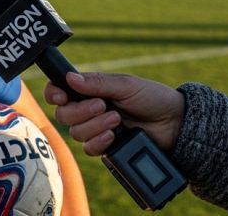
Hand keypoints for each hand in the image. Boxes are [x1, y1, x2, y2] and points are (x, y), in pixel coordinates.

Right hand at [44, 72, 183, 155]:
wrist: (174, 123)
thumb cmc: (152, 97)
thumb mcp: (126, 85)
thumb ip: (97, 83)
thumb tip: (69, 78)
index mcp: (90, 90)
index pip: (60, 91)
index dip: (54, 94)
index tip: (61, 96)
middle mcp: (88, 110)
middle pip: (64, 115)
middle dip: (81, 111)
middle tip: (102, 105)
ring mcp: (96, 129)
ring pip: (75, 133)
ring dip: (95, 126)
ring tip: (117, 120)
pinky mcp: (105, 147)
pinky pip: (89, 149)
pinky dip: (99, 142)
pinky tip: (114, 136)